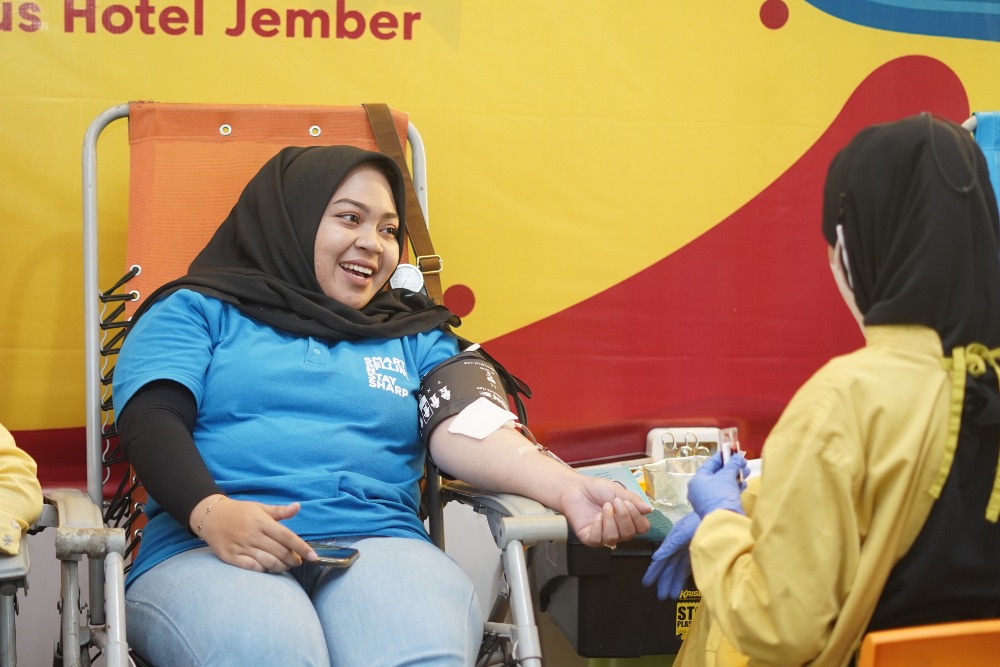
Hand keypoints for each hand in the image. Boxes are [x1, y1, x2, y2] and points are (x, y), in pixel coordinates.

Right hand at [191, 496, 315, 572]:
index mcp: (261, 521)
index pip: (287, 536)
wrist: (211, 516)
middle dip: (293, 559)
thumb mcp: (259, 507)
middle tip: (297, 561)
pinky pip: (252, 568)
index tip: (313, 556)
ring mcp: (241, 547)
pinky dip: (263, 570)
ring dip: (281, 567)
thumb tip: (298, 507)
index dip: (302, 547)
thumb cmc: (239, 512)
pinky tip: (268, 568)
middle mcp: (252, 535)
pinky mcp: (231, 557)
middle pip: (279, 552)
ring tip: (285, 566)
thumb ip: (279, 511)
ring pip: (268, 562)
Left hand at [560, 477, 652, 547]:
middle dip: (623, 516)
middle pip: (629, 534)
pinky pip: (598, 540)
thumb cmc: (596, 489)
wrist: (576, 488)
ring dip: (610, 520)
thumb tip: (649, 509)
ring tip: (605, 506)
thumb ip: (633, 500)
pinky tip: (596, 516)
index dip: (637, 518)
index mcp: (628, 520)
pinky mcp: (590, 538)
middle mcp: (618, 530)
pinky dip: (598, 526)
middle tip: (615, 502)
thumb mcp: (617, 491)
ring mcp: (603, 536)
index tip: (628, 503)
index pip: (642, 528)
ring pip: (613, 538)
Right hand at [642, 511, 699, 599]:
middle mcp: (679, 547)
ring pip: (678, 569)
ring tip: (672, 596)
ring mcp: (688, 550)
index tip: (647, 583)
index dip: (653, 572)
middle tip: (661, 596)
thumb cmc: (697, 522)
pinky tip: (682, 584)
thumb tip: (655, 558)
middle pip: (669, 567)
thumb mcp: (681, 533)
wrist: (716, 515)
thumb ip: (669, 546)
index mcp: (672, 542)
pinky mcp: (698, 552)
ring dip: (675, 582)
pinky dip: (684, 576)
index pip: (660, 560)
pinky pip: (688, 567)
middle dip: (665, 581)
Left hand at [687, 451, 749, 517]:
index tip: (731, 451)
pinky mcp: (717, 507)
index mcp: (697, 480)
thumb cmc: (721, 494)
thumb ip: (733, 464)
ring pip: (722, 484)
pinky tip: (744, 484)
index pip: (709, 464)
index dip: (721, 457)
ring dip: (735, 477)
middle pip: (717, 474)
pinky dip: (734, 488)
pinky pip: (725, 494)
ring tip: (747, 471)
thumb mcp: (727, 476)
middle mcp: (699, 489)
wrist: (725, 520)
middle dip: (731, 467)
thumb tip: (738, 457)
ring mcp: (708, 500)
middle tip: (743, 462)